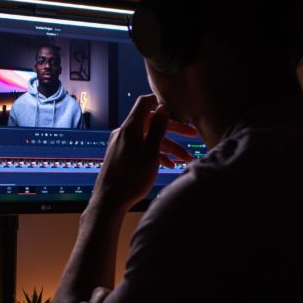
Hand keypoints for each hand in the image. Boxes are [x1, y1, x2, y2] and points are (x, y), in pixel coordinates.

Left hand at [92, 94, 197, 210]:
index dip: (161, 102)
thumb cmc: (131, 177)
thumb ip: (157, 128)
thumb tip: (163, 106)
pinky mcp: (121, 156)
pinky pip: (141, 149)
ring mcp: (122, 144)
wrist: (110, 200)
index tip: (177, 107)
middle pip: (151, 123)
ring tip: (185, 159)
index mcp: (130, 128)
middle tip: (193, 135)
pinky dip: (155, 154)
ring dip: (168, 147)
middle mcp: (124, 132)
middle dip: (173, 130)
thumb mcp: (150, 152)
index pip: (145, 103)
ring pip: (148, 139)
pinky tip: (168, 165)